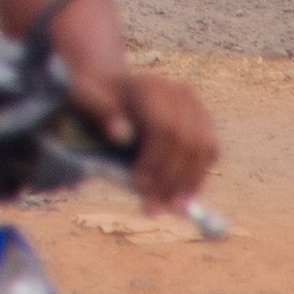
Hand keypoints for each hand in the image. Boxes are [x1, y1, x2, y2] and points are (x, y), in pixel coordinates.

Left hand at [69, 64, 217, 212]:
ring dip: (187, 183)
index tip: (139, 187)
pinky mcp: (203, 121)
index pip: (162, 128)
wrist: (112, 89)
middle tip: (153, 207)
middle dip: (170, 178)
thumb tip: (120, 135)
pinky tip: (180, 197)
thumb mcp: (83, 96)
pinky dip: (197, 177)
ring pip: (203, 148)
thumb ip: (97, 109)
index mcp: (148, 86)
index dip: (154, 161)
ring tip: (168, 207)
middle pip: (186, 141)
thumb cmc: (95, 97)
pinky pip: (210, 152)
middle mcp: (177, 92)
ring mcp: (195, 106)